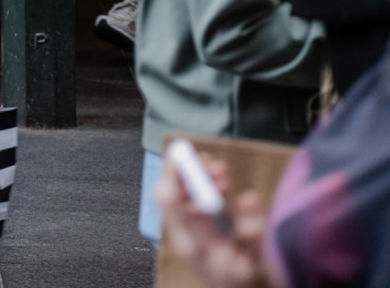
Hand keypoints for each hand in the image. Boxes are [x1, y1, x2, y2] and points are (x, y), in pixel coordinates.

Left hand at [156, 153, 273, 287]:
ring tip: (222, 171)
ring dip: (200, 179)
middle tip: (216, 163)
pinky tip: (222, 185)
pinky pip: (190, 206)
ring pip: (182, 198)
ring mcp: (188, 238)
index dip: (173, 171)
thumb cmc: (250, 285)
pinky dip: (204, 191)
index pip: (170, 198)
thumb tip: (249, 198)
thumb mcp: (255, 262)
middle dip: (191, 173)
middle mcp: (183, 239)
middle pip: (173, 195)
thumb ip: (251, 232)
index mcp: (191, 244)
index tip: (184, 151)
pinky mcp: (196, 236)